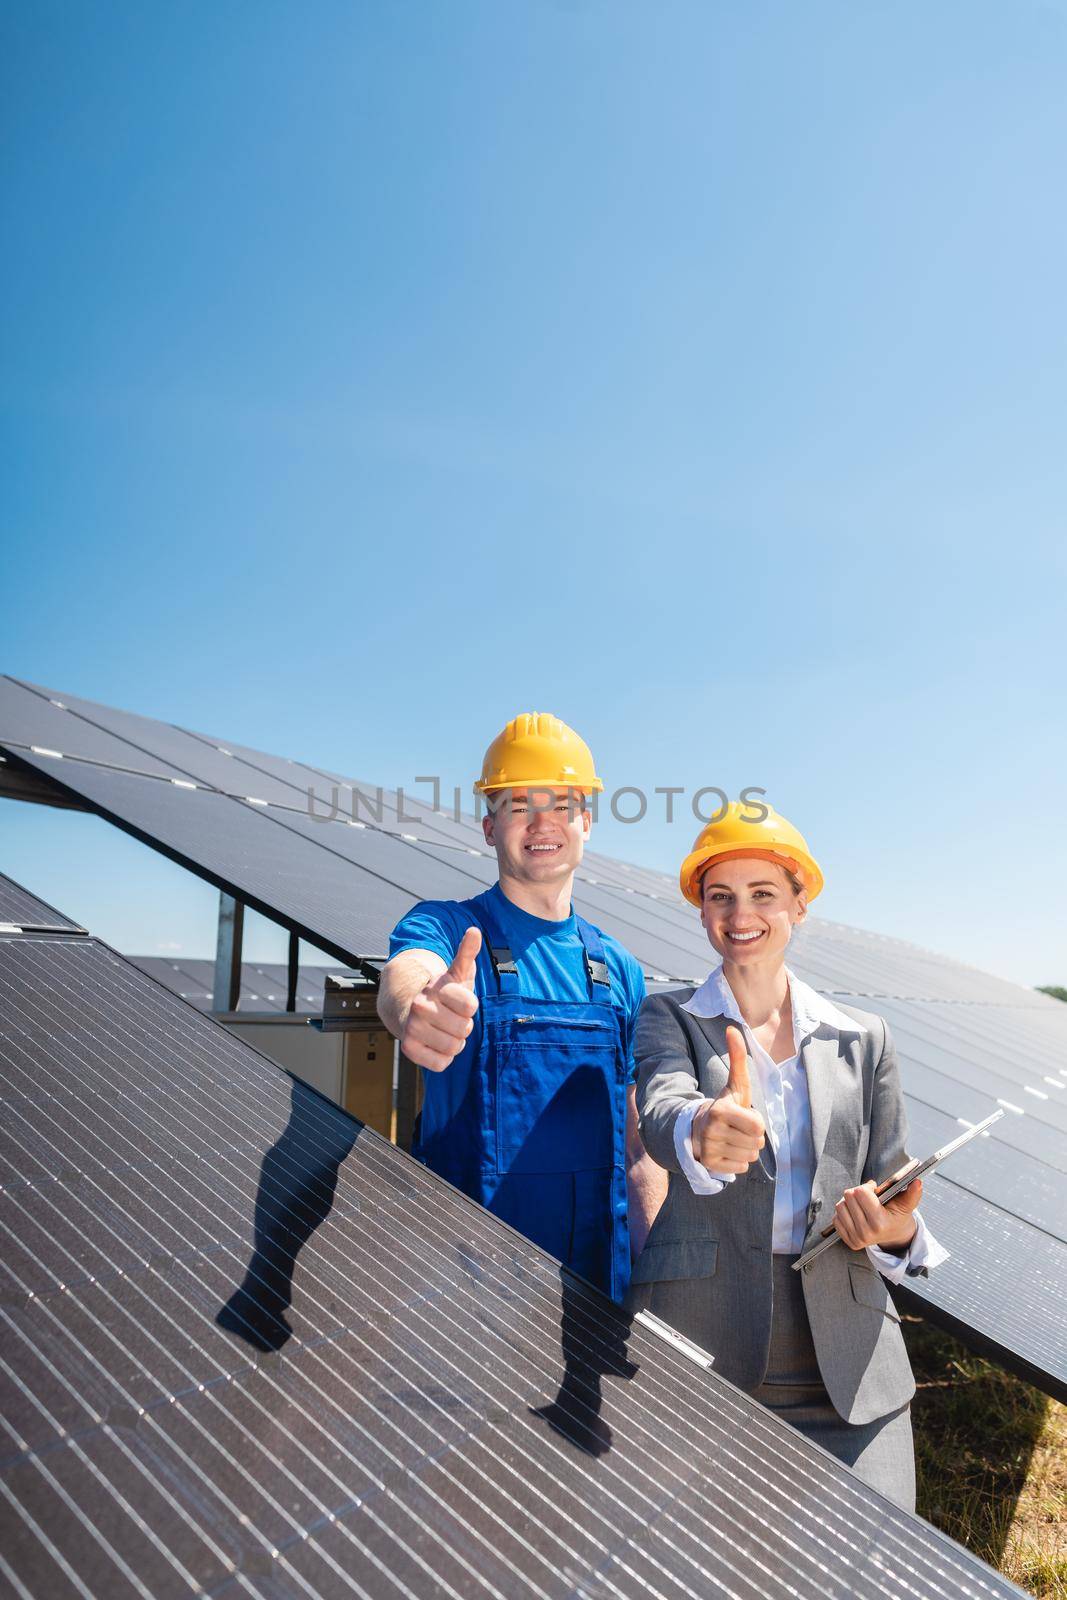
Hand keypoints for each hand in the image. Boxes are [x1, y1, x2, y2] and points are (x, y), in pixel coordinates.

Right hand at [401, 927, 480, 1070]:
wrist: (406, 1007)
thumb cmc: (441, 993)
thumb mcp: (455, 973)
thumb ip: (467, 953)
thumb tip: (475, 931)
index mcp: (436, 988)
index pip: (471, 1006)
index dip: (469, 1006)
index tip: (457, 1000)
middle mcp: (420, 1007)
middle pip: (465, 1029)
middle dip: (462, 1025)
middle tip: (450, 1017)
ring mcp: (412, 1028)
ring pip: (454, 1047)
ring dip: (453, 1042)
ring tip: (442, 1030)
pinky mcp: (408, 1049)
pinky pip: (441, 1063)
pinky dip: (442, 1057)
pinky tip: (435, 1044)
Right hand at [690, 1024, 766, 1174]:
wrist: (698, 1128)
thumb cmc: (724, 1105)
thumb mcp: (734, 1084)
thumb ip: (737, 1058)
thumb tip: (733, 1028)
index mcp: (721, 1111)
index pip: (759, 1127)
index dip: (756, 1122)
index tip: (742, 1116)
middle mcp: (712, 1131)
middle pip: (757, 1144)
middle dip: (752, 1137)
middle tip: (737, 1129)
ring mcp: (710, 1149)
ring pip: (749, 1157)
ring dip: (745, 1149)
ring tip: (732, 1138)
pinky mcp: (710, 1164)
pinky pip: (741, 1168)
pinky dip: (737, 1161)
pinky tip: (727, 1150)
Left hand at [833, 1171, 922, 1252]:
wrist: (893, 1235)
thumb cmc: (897, 1216)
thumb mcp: (906, 1205)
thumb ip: (912, 1193)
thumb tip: (917, 1182)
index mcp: (880, 1223)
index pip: (860, 1193)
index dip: (867, 1187)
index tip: (874, 1191)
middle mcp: (867, 1233)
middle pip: (848, 1196)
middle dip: (858, 1193)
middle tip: (868, 1198)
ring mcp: (857, 1239)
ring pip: (840, 1206)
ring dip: (849, 1202)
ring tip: (861, 1205)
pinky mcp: (849, 1241)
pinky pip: (836, 1218)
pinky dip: (844, 1213)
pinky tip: (856, 1215)